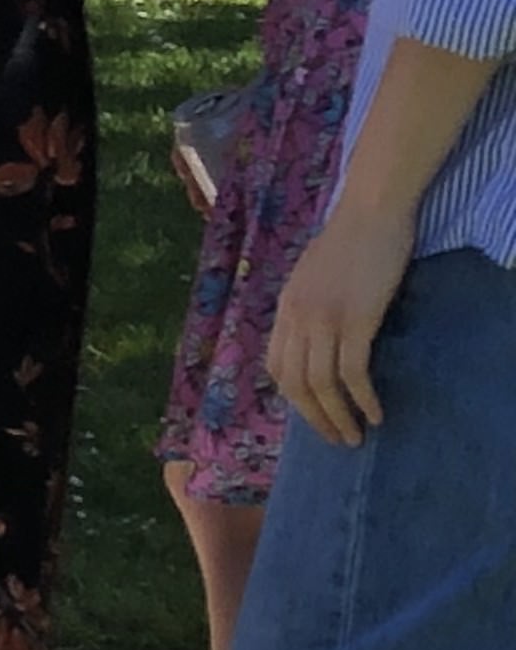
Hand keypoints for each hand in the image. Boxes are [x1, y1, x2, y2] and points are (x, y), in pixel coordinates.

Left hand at [268, 202, 416, 443]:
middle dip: (313, 417)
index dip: (292, 397)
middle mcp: (296, 317)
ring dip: (338, 416)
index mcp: (284, 307)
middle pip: (294, 382)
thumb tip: (317, 339)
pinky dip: (362, 398)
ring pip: (321, 383)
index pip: (275, 365)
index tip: (313, 415)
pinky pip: (353, 371)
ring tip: (356, 436)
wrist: (370, 212)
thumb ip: (308, 307)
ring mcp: (324, 319)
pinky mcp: (356, 319)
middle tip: (336, 438)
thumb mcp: (313, 277)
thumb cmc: (349, 241)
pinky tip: (375, 413)